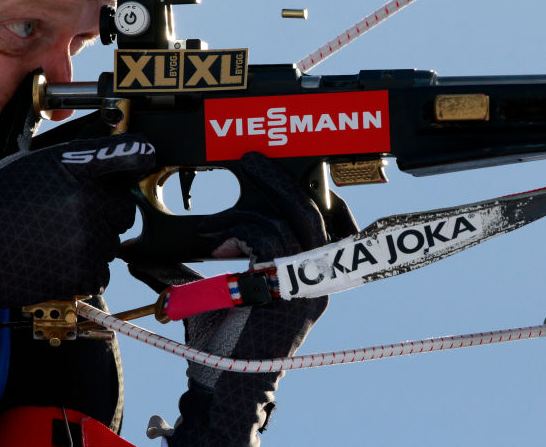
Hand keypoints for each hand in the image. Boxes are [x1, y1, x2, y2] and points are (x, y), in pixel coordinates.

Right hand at [0, 133, 153, 306]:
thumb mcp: (26, 163)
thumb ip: (70, 159)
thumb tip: (105, 150)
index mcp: (71, 166)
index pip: (126, 155)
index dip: (139, 154)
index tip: (146, 155)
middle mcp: (86, 199)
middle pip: (123, 205)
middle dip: (104, 210)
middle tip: (69, 215)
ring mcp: (88, 237)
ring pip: (112, 240)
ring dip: (92, 241)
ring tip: (53, 240)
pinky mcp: (83, 271)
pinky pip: (101, 269)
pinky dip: (84, 268)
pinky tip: (54, 260)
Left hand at [133, 153, 355, 445]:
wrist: (224, 386)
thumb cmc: (225, 345)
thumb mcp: (235, 293)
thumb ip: (234, 261)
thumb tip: (208, 230)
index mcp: (313, 280)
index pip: (336, 227)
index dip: (326, 197)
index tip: (306, 174)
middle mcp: (317, 281)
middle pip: (312, 212)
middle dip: (280, 181)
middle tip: (253, 160)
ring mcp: (304, 286)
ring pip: (289, 221)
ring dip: (247, 207)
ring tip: (216, 215)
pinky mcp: (284, 290)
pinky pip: (266, 240)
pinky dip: (237, 232)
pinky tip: (215, 243)